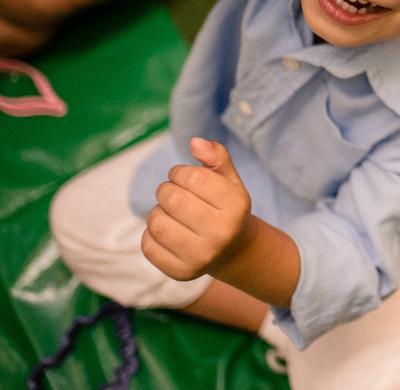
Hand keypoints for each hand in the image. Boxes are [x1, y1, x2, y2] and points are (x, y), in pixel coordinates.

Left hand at [142, 138, 253, 281]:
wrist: (234, 251)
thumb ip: (216, 157)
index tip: (181, 176)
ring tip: (169, 212)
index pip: (194, 178)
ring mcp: (202, 256)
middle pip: (173, 199)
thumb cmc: (226, 208)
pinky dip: (150, 234)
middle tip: (172, 193)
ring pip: (157, 222)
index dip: (179, 172)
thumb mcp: (230, 181)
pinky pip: (148, 246)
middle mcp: (222, 233)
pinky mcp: (182, 272)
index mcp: (236, 206)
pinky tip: (166, 232)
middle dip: (166, 189)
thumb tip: (195, 141)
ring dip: (157, 211)